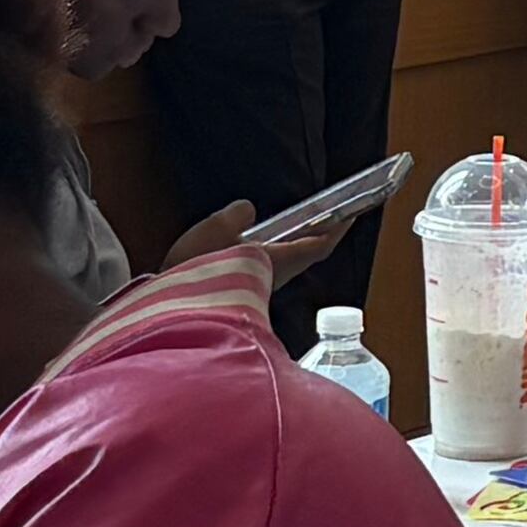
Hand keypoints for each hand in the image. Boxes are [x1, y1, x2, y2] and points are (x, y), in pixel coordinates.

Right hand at [168, 197, 360, 295]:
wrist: (174, 316)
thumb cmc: (200, 272)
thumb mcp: (216, 230)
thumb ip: (237, 215)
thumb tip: (249, 210)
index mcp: (279, 260)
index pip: (319, 245)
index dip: (337, 230)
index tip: (352, 214)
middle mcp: (275, 279)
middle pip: (303, 256)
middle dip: (314, 237)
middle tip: (320, 217)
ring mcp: (258, 292)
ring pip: (281, 266)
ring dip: (288, 248)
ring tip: (285, 228)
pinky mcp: (240, 300)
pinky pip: (260, 273)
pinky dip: (264, 258)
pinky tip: (249, 250)